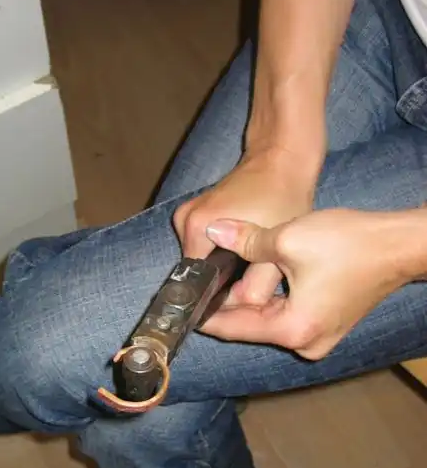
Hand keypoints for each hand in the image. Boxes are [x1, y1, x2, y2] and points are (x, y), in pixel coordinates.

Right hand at [173, 147, 316, 305]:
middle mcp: (184, 222)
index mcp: (197, 228)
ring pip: (203, 259)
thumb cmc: (283, 196)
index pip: (196, 281)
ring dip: (225, 266)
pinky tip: (247, 248)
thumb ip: (257, 285)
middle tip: (254, 280)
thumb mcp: (277, 246)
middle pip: (199, 271)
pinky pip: (205, 245)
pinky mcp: (196, 213)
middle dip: (224, 282)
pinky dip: (224, 251)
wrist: (281, 157)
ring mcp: (187, 215)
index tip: (238, 303)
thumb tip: (241, 310)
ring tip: (252, 262)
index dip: (217, 298)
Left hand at [201, 209, 411, 358]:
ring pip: (268, 322)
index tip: (182, 306)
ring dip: (248, 302)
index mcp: (293, 330)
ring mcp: (318, 338)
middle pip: (250, 326)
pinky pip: (287, 317)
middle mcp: (305, 343)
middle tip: (197, 289)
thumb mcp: (288, 237)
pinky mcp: (326, 325)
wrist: (397, 244)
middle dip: (225, 306)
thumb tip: (213, 233)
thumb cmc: (350, 243)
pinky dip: (270, 302)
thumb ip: (245, 241)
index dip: (206, 315)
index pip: (234, 327)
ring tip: (219, 284)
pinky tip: (254, 284)